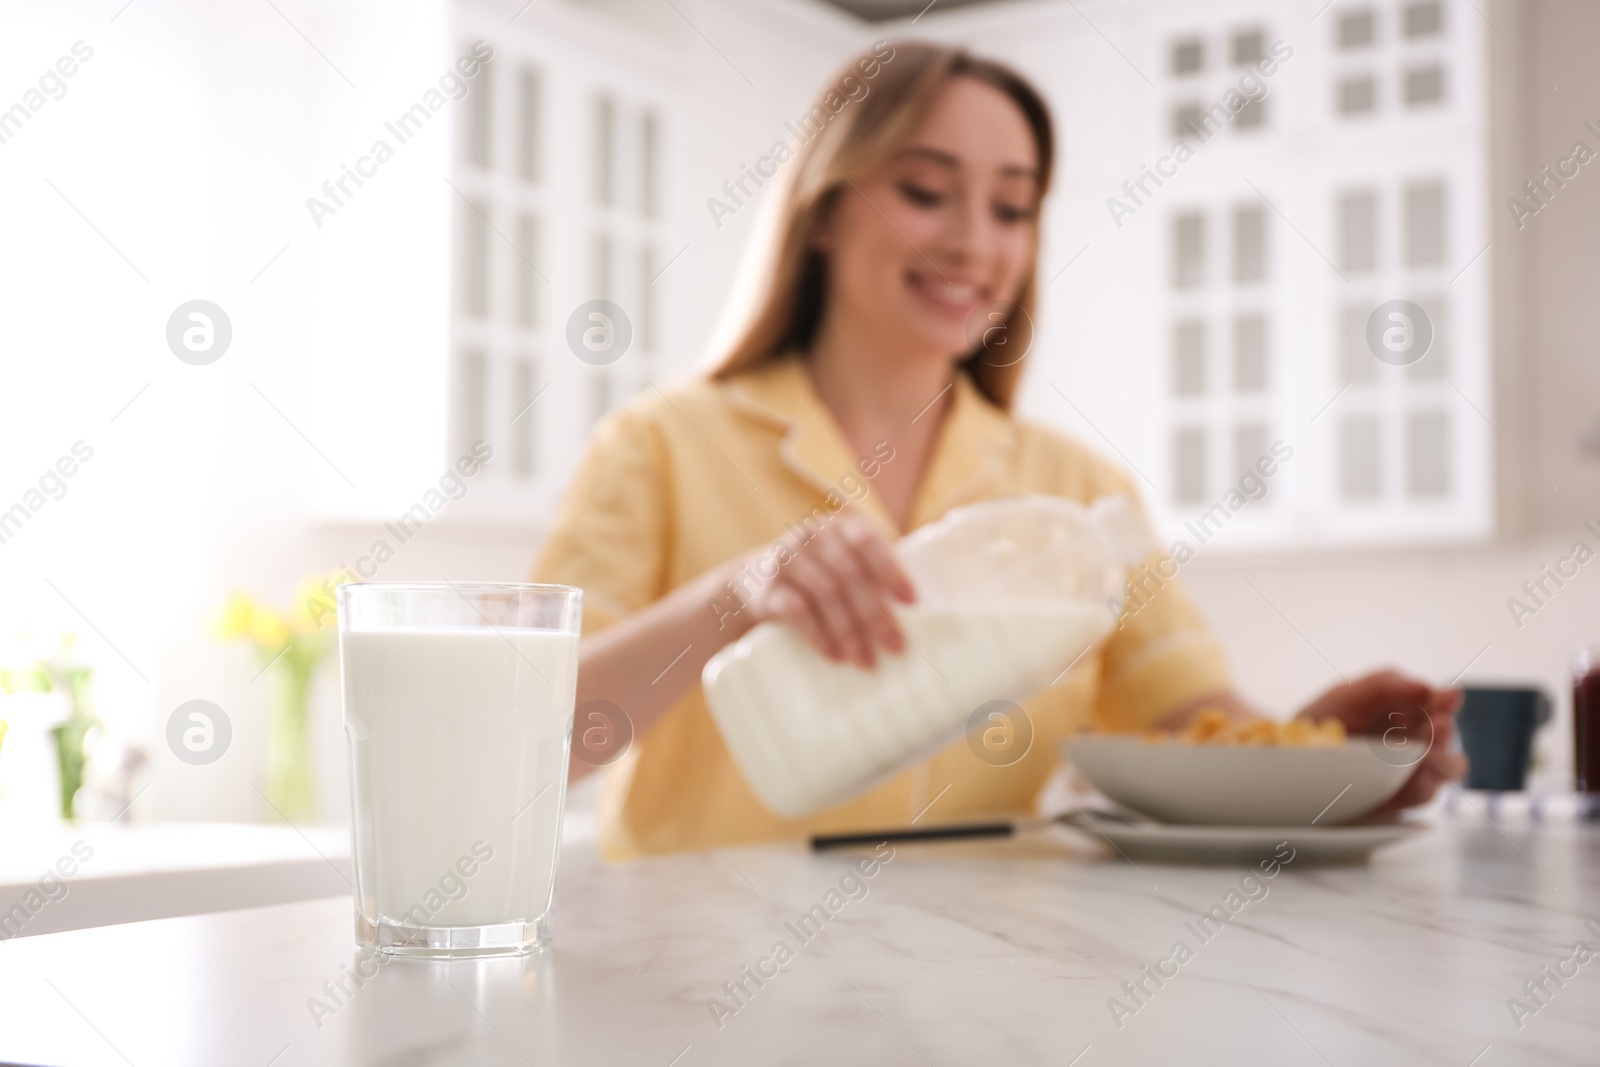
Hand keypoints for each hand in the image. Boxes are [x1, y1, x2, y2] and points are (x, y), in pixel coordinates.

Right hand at [739, 510, 915, 666]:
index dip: (891, 570)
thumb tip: (922, 612)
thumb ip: (873, 572)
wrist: (754, 577)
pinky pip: (796, 611)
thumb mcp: (842, 559)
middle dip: (875, 614)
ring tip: (865, 660)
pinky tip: (834, 655)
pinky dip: (818, 635)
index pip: (867, 542)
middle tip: (895, 646)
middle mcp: (811, 536)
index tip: (911, 602)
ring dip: (849, 631)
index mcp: (839, 526)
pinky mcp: (767, 588)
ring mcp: (786, 560)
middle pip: (850, 575)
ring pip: (825, 594)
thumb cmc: (819, 571)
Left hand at [1295, 669, 1466, 816]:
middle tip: (1440, 725)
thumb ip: (1382, 685)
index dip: (1447, 699)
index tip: (1448, 696)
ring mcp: (1416, 766)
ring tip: (1430, 754)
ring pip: (1447, 766)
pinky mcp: (1405, 794)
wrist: (1297, 755)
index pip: (1439, 702)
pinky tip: (1418, 774)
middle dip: (1445, 730)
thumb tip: (1423, 686)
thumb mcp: (1346, 695)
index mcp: (1409, 707)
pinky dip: (1424, 784)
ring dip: (1444, 759)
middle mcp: (1418, 735)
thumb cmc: (1326, 719)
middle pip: (1446, 734)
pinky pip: (1424, 792)